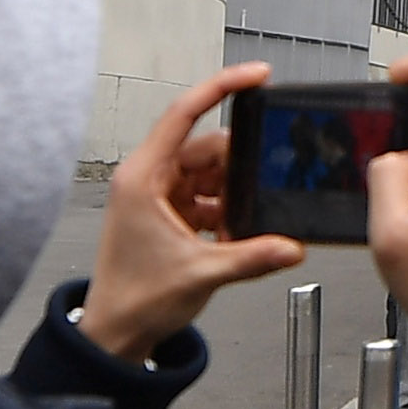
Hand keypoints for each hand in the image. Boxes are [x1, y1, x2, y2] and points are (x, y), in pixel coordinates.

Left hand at [76, 63, 293, 362]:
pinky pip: (205, 197)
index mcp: (143, 177)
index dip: (222, 87)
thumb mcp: (202, 274)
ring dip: (233, 194)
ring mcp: (156, 196)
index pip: (184, 113)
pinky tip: (237, 233)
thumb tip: (292, 246)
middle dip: (240, 166)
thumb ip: (253, 256)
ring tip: (245, 222)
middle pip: (205, 148)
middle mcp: (147, 179)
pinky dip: (225, 211)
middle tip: (267, 183)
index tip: (256, 76)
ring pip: (209, 174)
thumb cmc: (134, 299)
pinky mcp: (166, 214)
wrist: (115, 333)